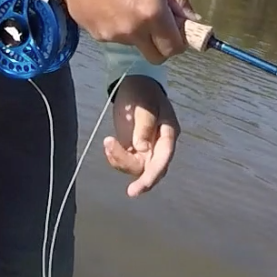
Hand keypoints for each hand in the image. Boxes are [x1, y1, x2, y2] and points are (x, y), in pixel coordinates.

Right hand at [58, 0, 193, 63]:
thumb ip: (175, 0)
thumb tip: (192, 19)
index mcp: (152, 13)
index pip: (175, 47)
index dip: (180, 42)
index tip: (178, 32)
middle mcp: (134, 31)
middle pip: (157, 57)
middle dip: (162, 47)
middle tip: (159, 28)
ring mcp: (115, 36)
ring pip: (137, 46)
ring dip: (140, 33)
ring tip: (128, 6)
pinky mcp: (99, 37)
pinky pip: (118, 39)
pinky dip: (121, 28)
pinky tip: (112, 8)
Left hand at [103, 76, 178, 196]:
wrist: (134, 84)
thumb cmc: (141, 92)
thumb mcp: (144, 104)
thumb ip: (144, 125)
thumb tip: (142, 148)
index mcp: (168, 133)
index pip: (164, 158)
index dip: (153, 175)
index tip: (140, 188)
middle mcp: (160, 145)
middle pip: (154, 169)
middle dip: (142, 181)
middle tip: (130, 192)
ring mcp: (148, 148)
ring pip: (138, 168)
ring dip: (121, 161)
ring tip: (108, 142)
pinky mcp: (135, 149)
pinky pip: (126, 162)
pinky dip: (115, 157)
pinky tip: (108, 143)